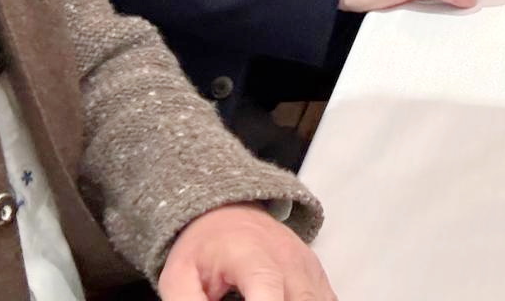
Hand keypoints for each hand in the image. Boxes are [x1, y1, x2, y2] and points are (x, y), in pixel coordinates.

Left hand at [158, 203, 333, 299]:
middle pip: (301, 299)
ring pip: (316, 300)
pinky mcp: (317, 275)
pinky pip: (325, 299)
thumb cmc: (206, 245)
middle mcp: (286, 257)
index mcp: (250, 254)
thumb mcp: (179, 278)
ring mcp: (307, 266)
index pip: (267, 287)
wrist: (228, 212)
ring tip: (257, 300)